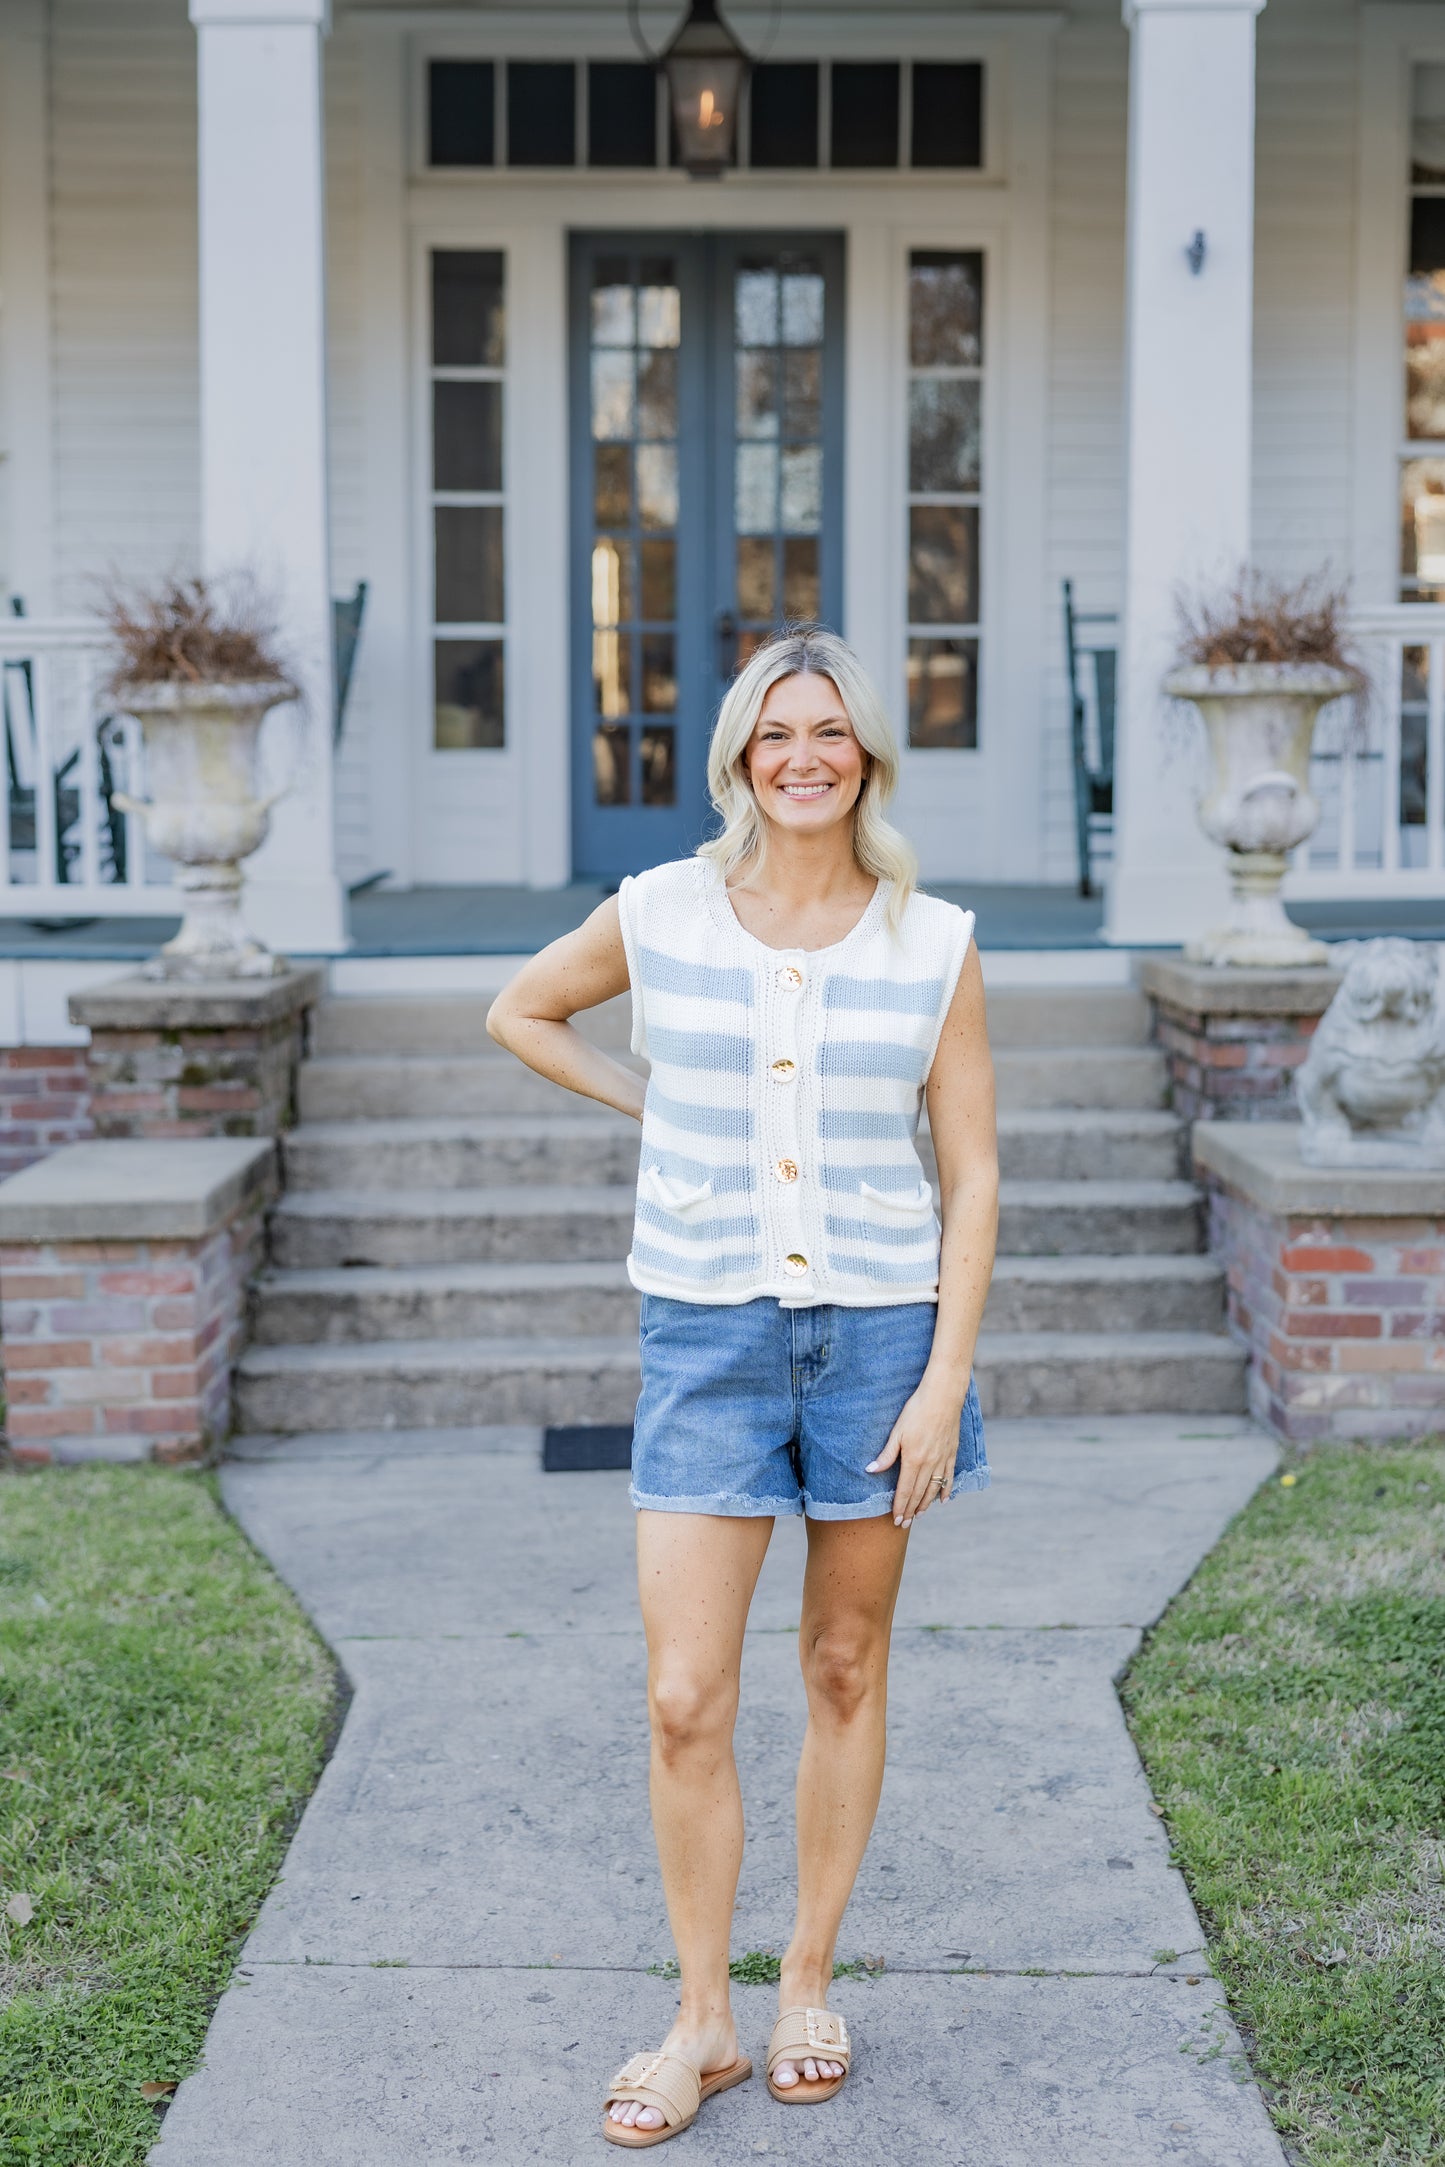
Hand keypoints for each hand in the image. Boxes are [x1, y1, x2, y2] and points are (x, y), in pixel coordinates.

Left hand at [865, 1377, 963, 1527]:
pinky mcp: (952, 1454)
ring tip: (919, 1515)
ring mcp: (943, 1460)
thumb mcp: (897, 1432)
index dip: (900, 1506)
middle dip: (911, 1510)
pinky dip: (945, 1490)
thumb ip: (886, 1454)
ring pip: (934, 1488)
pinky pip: (949, 1477)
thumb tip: (871, 1470)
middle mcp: (929, 1464)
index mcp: (913, 1459)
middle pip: (919, 1493)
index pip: (905, 1490)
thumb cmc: (916, 1410)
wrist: (943, 1397)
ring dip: (926, 1504)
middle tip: (905, 1524)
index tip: (896, 1520)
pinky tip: (942, 1500)